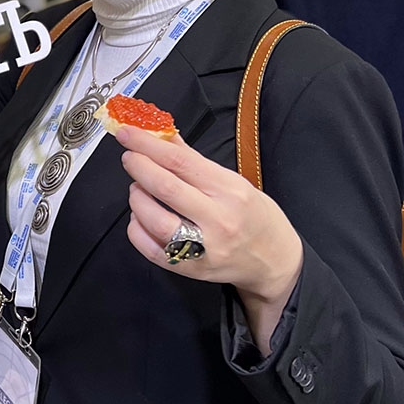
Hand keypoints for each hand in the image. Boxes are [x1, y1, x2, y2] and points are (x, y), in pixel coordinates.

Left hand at [117, 127, 303, 351]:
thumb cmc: (255, 216)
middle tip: (129, 157)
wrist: (275, 262)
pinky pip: (152, 249)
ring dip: (137, 198)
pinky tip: (139, 217)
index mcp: (230, 191)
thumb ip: (193, 160)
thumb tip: (161, 135)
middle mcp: (218, 220)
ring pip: (155, 220)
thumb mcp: (234, 181)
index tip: (128, 134)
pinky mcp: (191, 269)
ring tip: (137, 188)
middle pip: (166, 188)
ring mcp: (203, 248)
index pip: (181, 162)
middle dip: (139, 167)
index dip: (149, 145)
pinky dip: (137, 229)